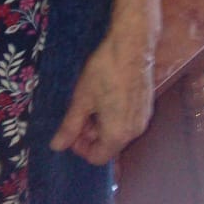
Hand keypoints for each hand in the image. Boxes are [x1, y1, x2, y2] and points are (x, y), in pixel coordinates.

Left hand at [49, 31, 154, 163]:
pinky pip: (128, 120)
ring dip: (102, 124)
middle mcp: (134, 132)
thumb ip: (70, 126)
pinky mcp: (146, 106)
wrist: (131, 45)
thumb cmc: (105, 71)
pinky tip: (105, 95)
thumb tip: (57, 146)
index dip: (80, 147)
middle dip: (90, 134)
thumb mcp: (82, 99)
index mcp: (117, 134)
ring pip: (118, 132)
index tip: (72, 129)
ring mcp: (143, 118)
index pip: (97, 158)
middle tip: (78, 112)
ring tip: (90, 101)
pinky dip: (115, 115)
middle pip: (108, 145)